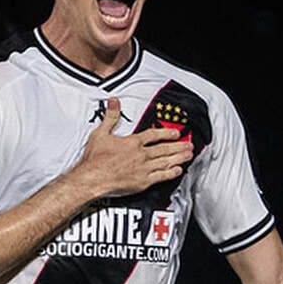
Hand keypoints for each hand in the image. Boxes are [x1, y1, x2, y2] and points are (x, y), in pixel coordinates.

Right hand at [71, 98, 193, 197]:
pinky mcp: (142, 182)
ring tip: (189, 155)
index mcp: (132, 142)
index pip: (154, 135)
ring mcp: (143, 169)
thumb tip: (114, 101)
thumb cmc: (95, 159)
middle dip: (179, 146)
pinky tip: (178, 170)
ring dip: (179, 158)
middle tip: (189, 145)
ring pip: (166, 161)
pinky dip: (171, 173)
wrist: (92, 178)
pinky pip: (161, 177)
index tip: (177, 133)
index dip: (167, 133)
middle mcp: (141, 154)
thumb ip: (110, 117)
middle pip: (164, 148)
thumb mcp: (100, 133)